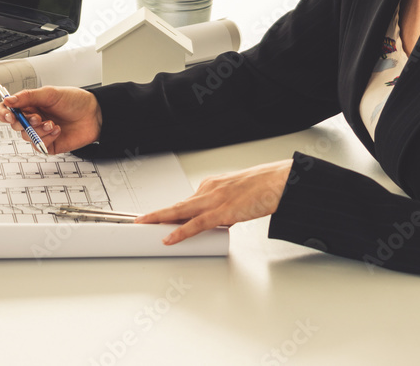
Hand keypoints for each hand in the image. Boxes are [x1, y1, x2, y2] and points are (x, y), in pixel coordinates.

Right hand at [0, 86, 101, 154]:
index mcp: (29, 104)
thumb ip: (27, 96)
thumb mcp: (50, 93)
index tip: (10, 115)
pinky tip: (57, 130)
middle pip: (14, 125)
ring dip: (38, 130)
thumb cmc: (75, 101)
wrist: (94, 114)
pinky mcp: (48, 144)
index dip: (3, 113)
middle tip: (36, 117)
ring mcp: (39, 132)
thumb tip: (8, 100)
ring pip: (26, 136)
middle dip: (24, 122)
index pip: (7, 110)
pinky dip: (47, 138)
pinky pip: (38, 145)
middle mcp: (32, 118)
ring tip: (52, 123)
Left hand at [136, 160, 292, 244]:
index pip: (187, 200)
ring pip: (180, 211)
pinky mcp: (224, 212)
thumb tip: (218, 224)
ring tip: (143, 225)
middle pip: (177, 204)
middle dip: (156, 214)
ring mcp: (215, 200)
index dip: (171, 211)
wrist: (280, 182)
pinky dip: (180, 232)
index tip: (158, 218)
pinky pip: (196, 224)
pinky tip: (168, 238)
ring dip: (159, 219)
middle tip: (139, 220)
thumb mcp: (238, 196)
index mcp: (212, 184)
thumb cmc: (265, 188)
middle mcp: (209, 189)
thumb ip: (225, 208)